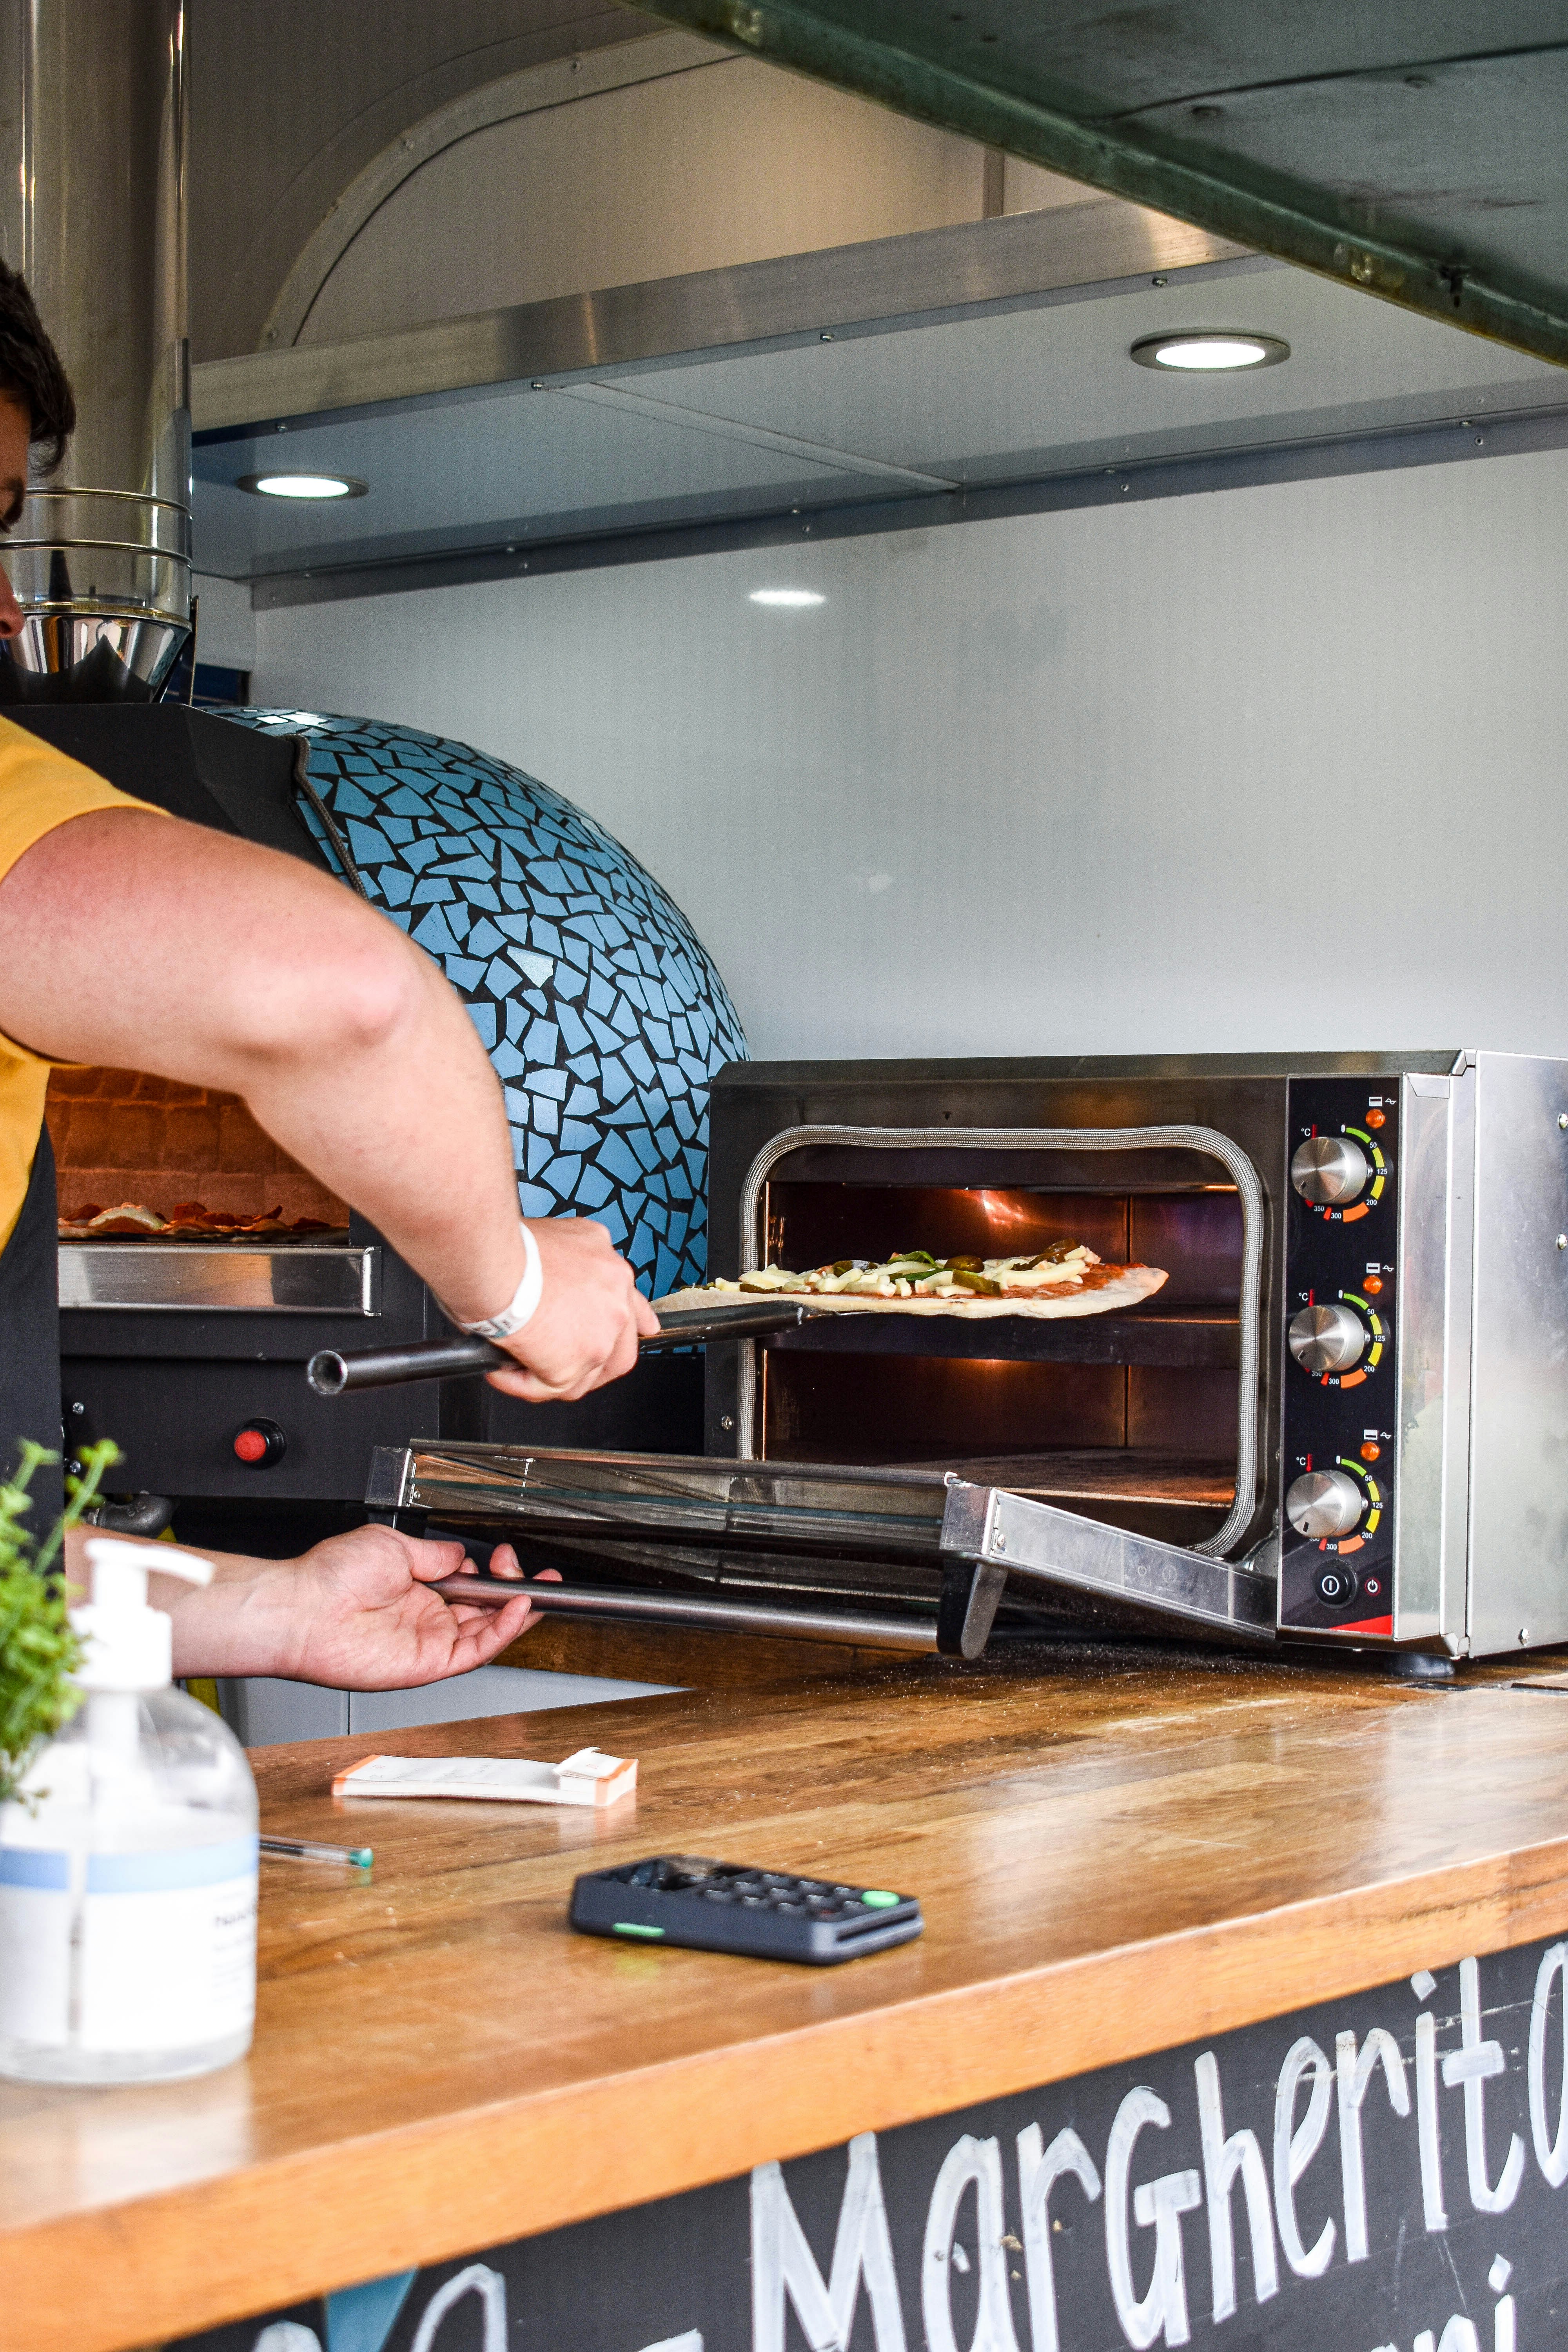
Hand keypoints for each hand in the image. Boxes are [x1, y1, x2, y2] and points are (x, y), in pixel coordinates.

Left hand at [165, 1523, 557, 1687]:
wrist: (303, 1608)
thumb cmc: (330, 1577)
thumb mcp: (393, 1545)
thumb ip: (434, 1554)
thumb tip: (460, 1554)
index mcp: (418, 1589)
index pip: (472, 1586)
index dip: (496, 1575)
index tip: (507, 1558)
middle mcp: (426, 1618)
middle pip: (486, 1611)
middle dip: (516, 1592)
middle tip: (536, 1576)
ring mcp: (427, 1642)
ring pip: (486, 1633)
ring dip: (516, 1613)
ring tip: (536, 1591)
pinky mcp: (427, 1664)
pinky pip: (474, 1651)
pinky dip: (501, 1632)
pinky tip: (518, 1609)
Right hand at [487, 1216, 659, 1402]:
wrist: (493, 1260)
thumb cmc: (510, 1247)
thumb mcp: (559, 1236)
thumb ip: (571, 1262)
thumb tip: (553, 1282)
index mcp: (611, 1271)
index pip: (633, 1306)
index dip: (634, 1323)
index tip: (641, 1330)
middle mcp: (614, 1303)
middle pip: (619, 1349)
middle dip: (593, 1363)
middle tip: (562, 1362)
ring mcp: (599, 1337)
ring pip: (586, 1375)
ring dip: (552, 1374)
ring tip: (520, 1366)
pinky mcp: (572, 1364)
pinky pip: (548, 1387)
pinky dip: (520, 1384)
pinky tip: (500, 1372)